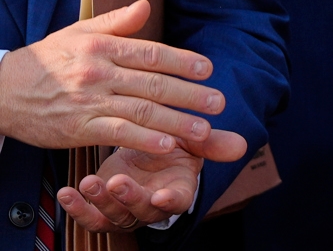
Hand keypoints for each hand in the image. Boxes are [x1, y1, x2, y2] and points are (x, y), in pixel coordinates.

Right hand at [0, 2, 227, 154]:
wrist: (1, 90)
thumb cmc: (47, 59)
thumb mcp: (79, 33)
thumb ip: (116, 22)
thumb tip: (145, 4)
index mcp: (103, 47)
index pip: (151, 53)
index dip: (182, 61)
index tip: (208, 69)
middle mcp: (99, 73)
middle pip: (153, 84)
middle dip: (190, 94)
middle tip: (219, 102)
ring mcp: (89, 102)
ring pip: (141, 111)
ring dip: (176, 121)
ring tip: (204, 130)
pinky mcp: (78, 129)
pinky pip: (117, 134)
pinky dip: (144, 140)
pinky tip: (167, 145)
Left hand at [57, 136, 243, 231]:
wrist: (149, 150)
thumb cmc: (173, 144)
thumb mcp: (193, 140)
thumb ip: (213, 143)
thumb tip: (241, 145)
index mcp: (177, 190)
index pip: (177, 201)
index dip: (170, 201)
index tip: (162, 195)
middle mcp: (151, 205)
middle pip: (140, 209)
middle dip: (128, 198)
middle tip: (117, 183)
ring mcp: (125, 208)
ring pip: (112, 214)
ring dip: (99, 200)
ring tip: (89, 182)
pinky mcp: (102, 206)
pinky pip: (89, 215)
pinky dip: (77, 207)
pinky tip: (67, 192)